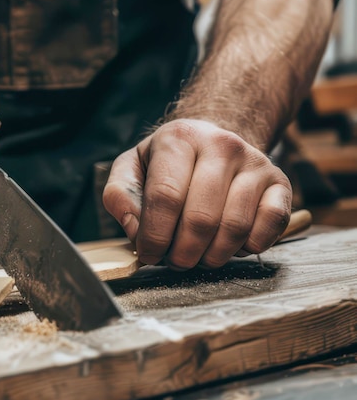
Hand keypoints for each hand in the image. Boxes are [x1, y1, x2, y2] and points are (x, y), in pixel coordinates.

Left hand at [103, 119, 291, 268]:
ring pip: (235, 227)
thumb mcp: (132, 167)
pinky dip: (249, 247)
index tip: (149, 255)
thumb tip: (135, 229)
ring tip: (198, 256)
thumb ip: (119, 195)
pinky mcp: (280, 182)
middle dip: (183, 253)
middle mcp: (221, 145)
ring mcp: (255, 162)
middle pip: (201, 218)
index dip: (155, 236)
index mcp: (179, 139)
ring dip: (213, 256)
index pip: (165, 197)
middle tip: (175, 261)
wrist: (213, 141)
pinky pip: (270, 226)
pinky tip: (229, 245)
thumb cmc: (168, 163)